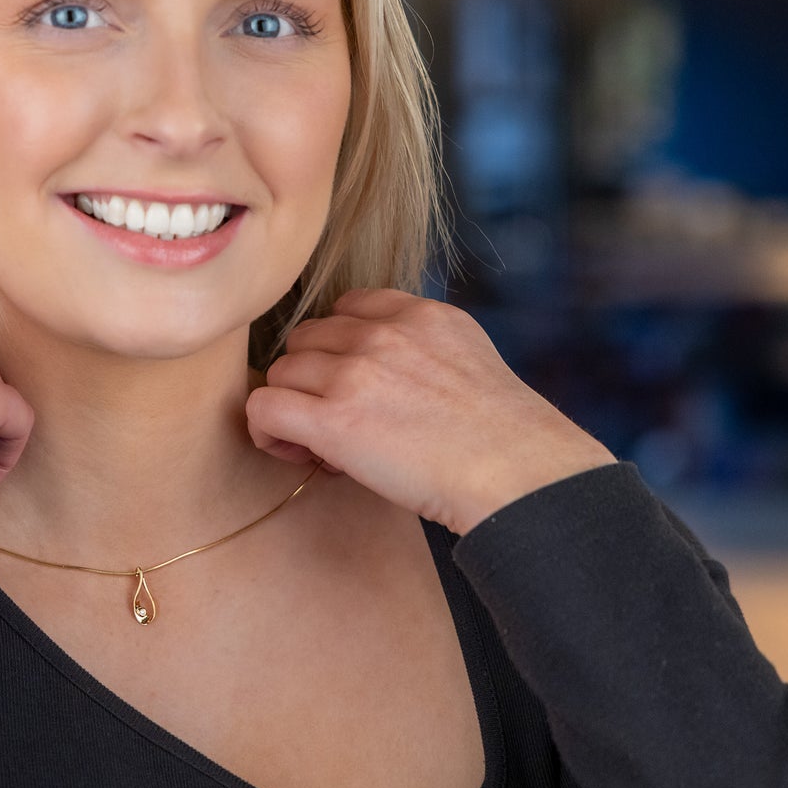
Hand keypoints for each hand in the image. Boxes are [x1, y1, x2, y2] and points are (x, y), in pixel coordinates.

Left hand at [245, 287, 617, 535]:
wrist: (523, 479)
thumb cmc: (506, 442)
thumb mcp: (470, 360)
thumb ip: (424, 349)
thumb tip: (387, 379)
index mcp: (420, 314)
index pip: (346, 308)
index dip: (340, 350)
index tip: (356, 388)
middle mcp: (384, 333)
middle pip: (307, 338)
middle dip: (313, 378)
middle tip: (337, 422)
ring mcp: (355, 372)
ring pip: (282, 370)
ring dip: (291, 404)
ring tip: (320, 446)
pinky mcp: (334, 420)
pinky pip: (264, 406)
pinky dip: (268, 431)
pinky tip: (295, 453)